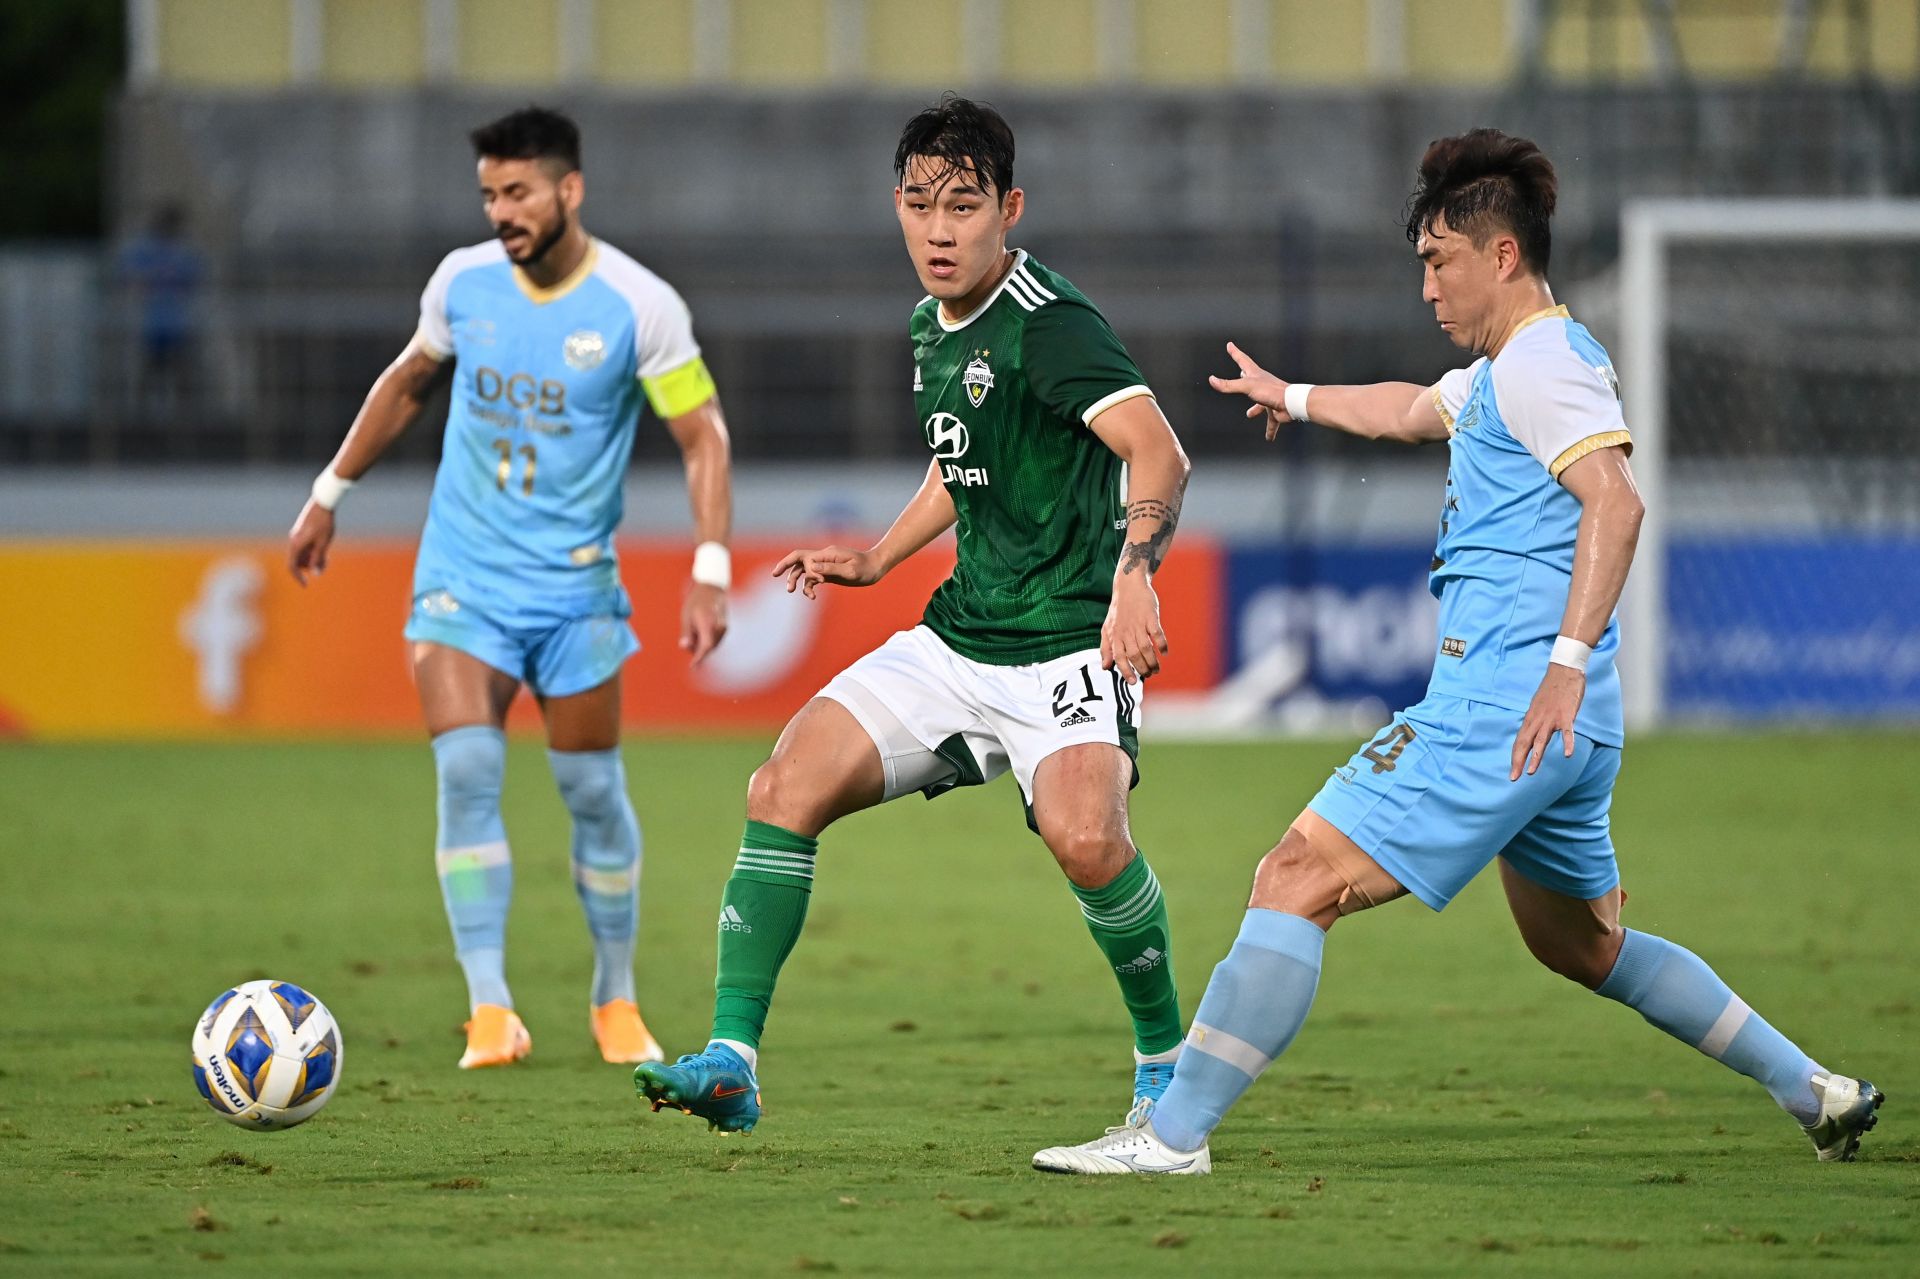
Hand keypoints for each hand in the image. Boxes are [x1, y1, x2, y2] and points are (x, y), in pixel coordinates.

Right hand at [287, 499, 335, 585]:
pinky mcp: (301, 532)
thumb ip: (318, 559)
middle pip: (298, 561)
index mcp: (296, 545)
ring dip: (312, 559)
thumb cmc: (324, 523)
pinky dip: (312, 551)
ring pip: (301, 554)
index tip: (306, 585)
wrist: (323, 503)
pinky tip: (324, 549)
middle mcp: (293, 541)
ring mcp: (297, 536)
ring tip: (326, 557)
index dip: (298, 577)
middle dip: (310, 566)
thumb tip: (315, 573)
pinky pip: (304, 546)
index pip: (292, 566)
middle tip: (325, 564)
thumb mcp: (323, 543)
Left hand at [680, 582, 727, 664]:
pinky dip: (707, 640)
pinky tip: (700, 631)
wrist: (712, 588)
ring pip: (712, 644)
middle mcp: (719, 627)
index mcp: (708, 623)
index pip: (705, 647)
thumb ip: (686, 633)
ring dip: (702, 645)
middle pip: (708, 647)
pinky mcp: (725, 627)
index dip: (699, 658)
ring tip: (693, 632)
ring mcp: (723, 627)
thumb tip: (684, 647)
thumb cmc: (696, 601)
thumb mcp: (686, 616)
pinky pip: (715, 640)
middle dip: (697, 650)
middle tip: (687, 642)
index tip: (693, 666)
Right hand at [772, 545, 884, 598]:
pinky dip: (808, 586)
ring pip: (804, 570)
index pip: (804, 557)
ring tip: (792, 591)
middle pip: (798, 559)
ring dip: (796, 579)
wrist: (876, 567)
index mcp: (827, 554)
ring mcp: (825, 565)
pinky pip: (813, 578)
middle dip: (785, 566)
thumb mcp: (850, 571)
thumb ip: (830, 569)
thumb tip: (811, 568)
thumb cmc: (866, 569)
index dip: (800, 568)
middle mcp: (824, 558)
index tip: (812, 581)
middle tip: (774, 575)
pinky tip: (811, 596)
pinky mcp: (829, 572)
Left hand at [1101, 572, 1167, 683]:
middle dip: (1142, 668)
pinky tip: (1164, 652)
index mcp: (1115, 635)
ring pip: (1146, 648)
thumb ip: (1106, 648)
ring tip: (1157, 668)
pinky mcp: (1151, 617)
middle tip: (1149, 675)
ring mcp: (1139, 624)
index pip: (1119, 658)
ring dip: (1152, 661)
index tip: (1133, 682)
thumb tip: (1105, 667)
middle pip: (1134, 655)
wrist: (1129, 586)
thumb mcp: (1107, 628)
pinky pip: (1157, 633)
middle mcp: (1126, 631)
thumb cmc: (1118, 610)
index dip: (1126, 671)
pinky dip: (1162, 644)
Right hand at [1207, 341, 1293, 441]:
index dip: (1235, 352)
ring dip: (1255, 408)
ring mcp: (1268, 397)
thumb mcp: (1246, 386)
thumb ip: (1228, 385)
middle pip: (1250, 379)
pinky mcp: (1275, 410)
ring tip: (1249, 414)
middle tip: (1240, 370)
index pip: (1242, 360)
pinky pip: (1271, 421)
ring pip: (1260, 403)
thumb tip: (1212, 380)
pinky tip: (1268, 438)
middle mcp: (1262, 384)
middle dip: (1244, 375)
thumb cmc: (1271, 391)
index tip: (1230, 345)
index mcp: (1255, 375)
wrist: (1291, 403)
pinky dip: (1269, 429)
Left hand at [1511, 664, 1585, 779]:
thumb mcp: (1538, 706)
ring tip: (1531, 772)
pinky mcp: (1566, 714)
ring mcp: (1551, 717)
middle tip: (1514, 777)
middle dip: (1518, 761)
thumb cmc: (1552, 690)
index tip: (1513, 772)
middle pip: (1525, 743)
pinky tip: (1568, 754)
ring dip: (1536, 756)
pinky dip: (1568, 742)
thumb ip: (1535, 721)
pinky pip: (1567, 731)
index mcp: (1530, 718)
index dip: (1515, 757)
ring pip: (1541, 740)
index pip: (1520, 741)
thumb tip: (1530, 733)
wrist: (1563, 671)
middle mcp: (1537, 719)